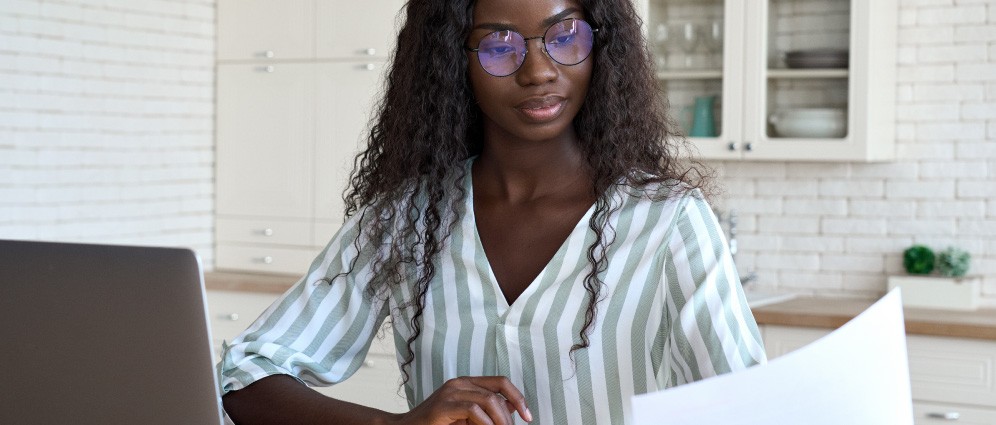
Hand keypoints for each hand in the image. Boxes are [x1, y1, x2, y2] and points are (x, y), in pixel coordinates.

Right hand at [395, 376, 532, 424]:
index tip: (528, 416)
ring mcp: (451, 392)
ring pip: (489, 400)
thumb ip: (487, 410)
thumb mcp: (467, 418)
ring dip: (501, 421)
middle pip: (498, 393)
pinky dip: (485, 423)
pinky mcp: (444, 404)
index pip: (501, 382)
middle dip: (510, 416)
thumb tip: (513, 407)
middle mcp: (459, 382)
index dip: (518, 397)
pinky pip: (474, 410)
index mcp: (466, 383)